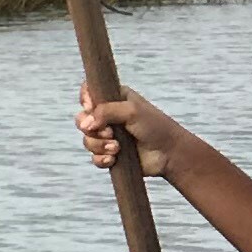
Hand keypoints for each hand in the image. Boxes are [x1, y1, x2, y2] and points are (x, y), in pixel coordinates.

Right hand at [76, 87, 190, 177]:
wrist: (169, 153)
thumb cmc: (155, 126)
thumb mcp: (132, 111)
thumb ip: (106, 111)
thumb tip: (86, 124)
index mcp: (114, 98)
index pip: (88, 92)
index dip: (85, 100)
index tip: (90, 108)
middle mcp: (109, 116)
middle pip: (82, 119)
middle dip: (91, 128)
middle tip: (109, 132)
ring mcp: (109, 136)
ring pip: (87, 140)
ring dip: (99, 145)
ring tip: (117, 148)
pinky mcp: (110, 154)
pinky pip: (94, 157)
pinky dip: (101, 159)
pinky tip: (113, 159)